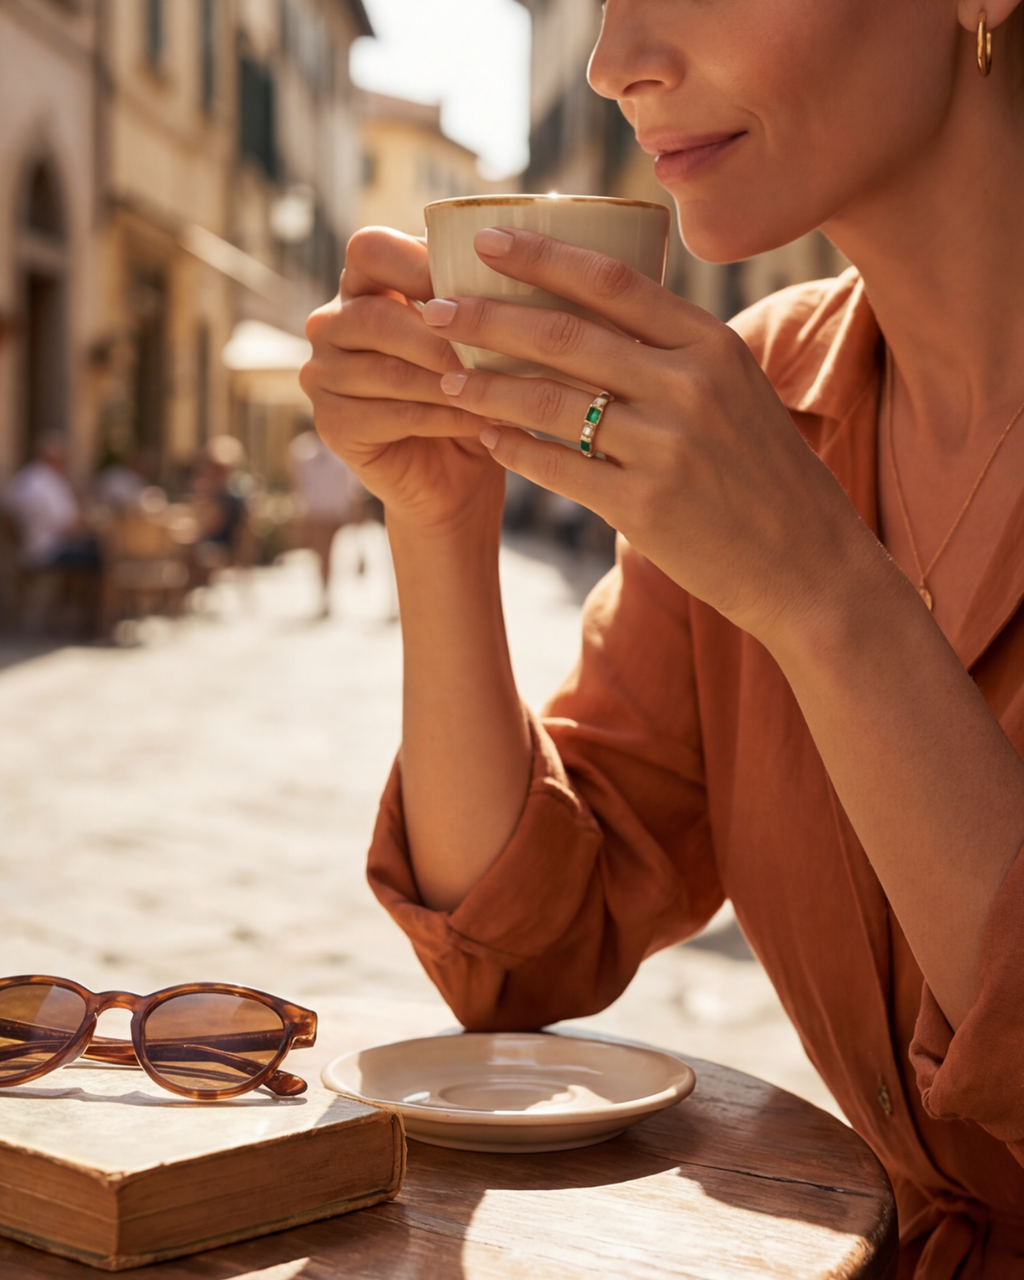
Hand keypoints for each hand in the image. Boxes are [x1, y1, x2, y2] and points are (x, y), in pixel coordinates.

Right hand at [301, 228, 505, 534]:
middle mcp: (331, 324)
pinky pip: (392, 415)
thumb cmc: (474, 391)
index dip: (417, 263)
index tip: (473, 287)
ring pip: (388, 371)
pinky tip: (484, 423)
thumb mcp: (480, 336)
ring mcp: (323, 375)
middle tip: (496, 352)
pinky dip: (446, 419)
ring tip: (501, 392)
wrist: (457, 475)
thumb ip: (478, 298)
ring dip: (450, 383)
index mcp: (362, 284)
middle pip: (375, 317)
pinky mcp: (332, 425)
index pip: (370, 249)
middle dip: (440, 338)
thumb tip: (517, 266)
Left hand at [424, 227, 873, 643]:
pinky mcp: (644, 505)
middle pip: (566, 335)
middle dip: (488, 316)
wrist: (805, 562)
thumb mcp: (735, 390)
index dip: (542, 256)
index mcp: (710, 344)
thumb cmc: (761, 472)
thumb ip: (674, 350)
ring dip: (488, 386)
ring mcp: (666, 446)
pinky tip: (486, 437)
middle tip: (432, 307)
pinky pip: (558, 467)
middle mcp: (689, 385)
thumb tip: (596, 312)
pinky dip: (516, 449)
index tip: (486, 240)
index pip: (611, 280)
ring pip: (551, 402)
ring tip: (445, 375)